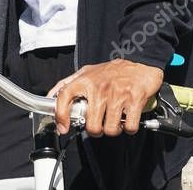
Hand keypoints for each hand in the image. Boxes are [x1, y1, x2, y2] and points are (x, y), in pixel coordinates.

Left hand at [47, 59, 163, 136]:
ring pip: (109, 129)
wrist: (141, 63)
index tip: (62, 127)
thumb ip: (68, 84)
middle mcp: (100, 88)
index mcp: (86, 81)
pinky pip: (129, 127)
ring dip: (112, 130)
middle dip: (96, 129)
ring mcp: (117, 95)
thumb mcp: (86, 72)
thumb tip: (51, 97)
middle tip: (99, 123)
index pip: (65, 96)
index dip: (60, 114)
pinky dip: (128, 128)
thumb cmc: (112, 71)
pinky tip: (126, 119)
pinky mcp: (134, 101)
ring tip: (113, 120)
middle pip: (92, 124)